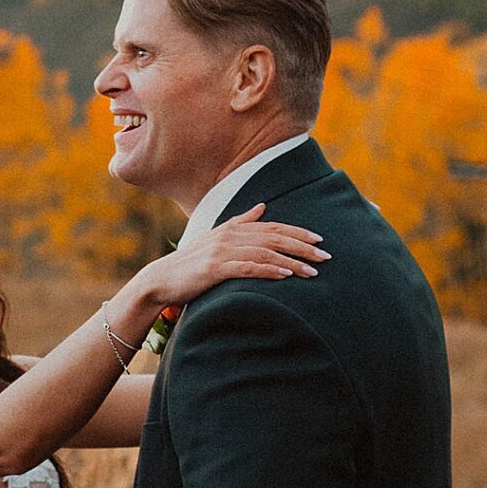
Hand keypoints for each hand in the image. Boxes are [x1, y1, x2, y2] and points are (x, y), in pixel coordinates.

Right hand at [140, 206, 327, 313]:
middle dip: (302, 247)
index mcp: (233, 228)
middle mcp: (230, 235)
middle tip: (325, 257)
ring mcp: (222, 251)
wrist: (161, 280)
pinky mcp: (215, 269)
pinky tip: (285, 275)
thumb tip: (262, 207)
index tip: (319, 240)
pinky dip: (269, 270)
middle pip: (274, 238)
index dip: (297, 232)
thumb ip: (240, 222)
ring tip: (312, 272)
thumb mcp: (216, 237)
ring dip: (292, 262)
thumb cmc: (190, 263)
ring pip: (265, 252)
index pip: (272, 227)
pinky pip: (248, 267)